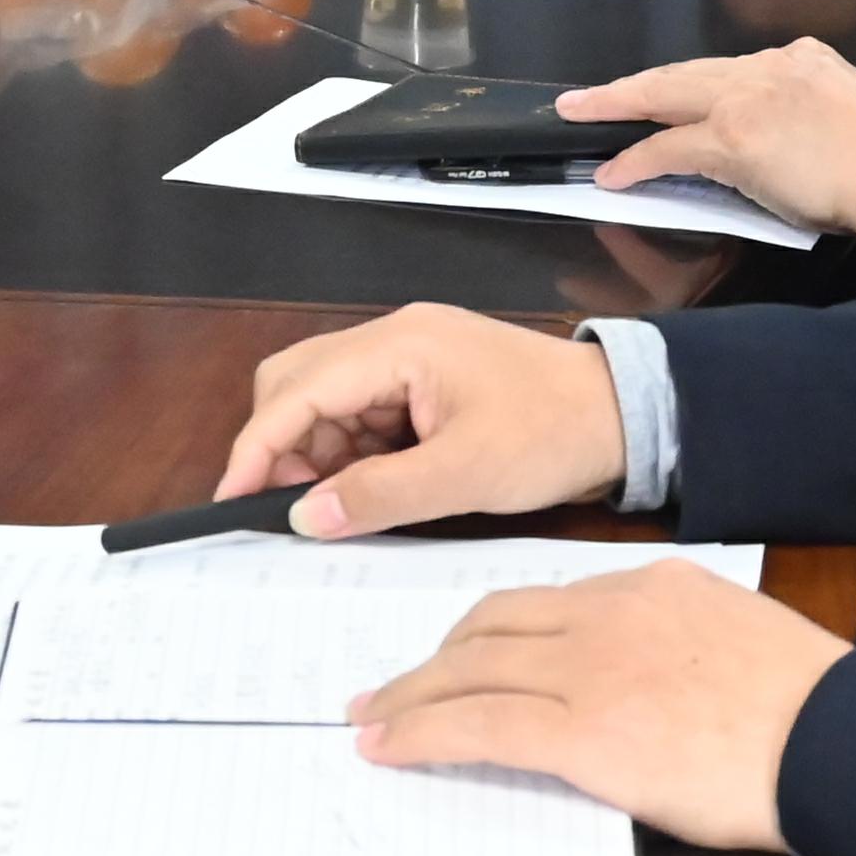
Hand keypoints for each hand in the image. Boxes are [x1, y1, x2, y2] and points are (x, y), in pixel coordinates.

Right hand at [215, 304, 631, 536]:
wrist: (624, 414)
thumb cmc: (553, 434)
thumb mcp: (465, 476)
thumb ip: (379, 496)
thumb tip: (304, 516)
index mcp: (400, 345)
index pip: (298, 389)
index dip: (257, 446)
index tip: (231, 497)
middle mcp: (394, 338)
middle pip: (297, 383)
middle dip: (281, 446)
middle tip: (288, 509)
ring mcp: (408, 356)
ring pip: (325, 400)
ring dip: (316, 454)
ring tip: (334, 507)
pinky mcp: (422, 380)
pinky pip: (360, 412)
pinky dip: (349, 452)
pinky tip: (364, 489)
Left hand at [351, 563, 846, 853]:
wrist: (836, 740)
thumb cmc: (808, 710)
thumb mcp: (737, 642)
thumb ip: (678, 645)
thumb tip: (644, 682)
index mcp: (650, 587)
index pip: (542, 600)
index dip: (486, 630)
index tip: (460, 652)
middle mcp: (609, 615)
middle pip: (490, 626)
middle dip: (434, 658)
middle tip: (393, 685)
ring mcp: (591, 671)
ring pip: (469, 671)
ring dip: (410, 697)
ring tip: (373, 718)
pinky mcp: (582, 733)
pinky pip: (477, 727)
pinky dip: (421, 734)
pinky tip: (390, 748)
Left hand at [559, 41, 855, 240]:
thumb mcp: (855, 113)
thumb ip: (815, 114)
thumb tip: (793, 140)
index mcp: (803, 60)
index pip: (736, 72)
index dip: (701, 89)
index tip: (682, 100)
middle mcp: (770, 68)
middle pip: (687, 73)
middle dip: (636, 84)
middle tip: (593, 94)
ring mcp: (746, 98)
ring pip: (665, 97)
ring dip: (619, 107)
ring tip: (582, 114)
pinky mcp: (731, 138)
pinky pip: (668, 148)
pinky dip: (637, 160)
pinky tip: (613, 173)